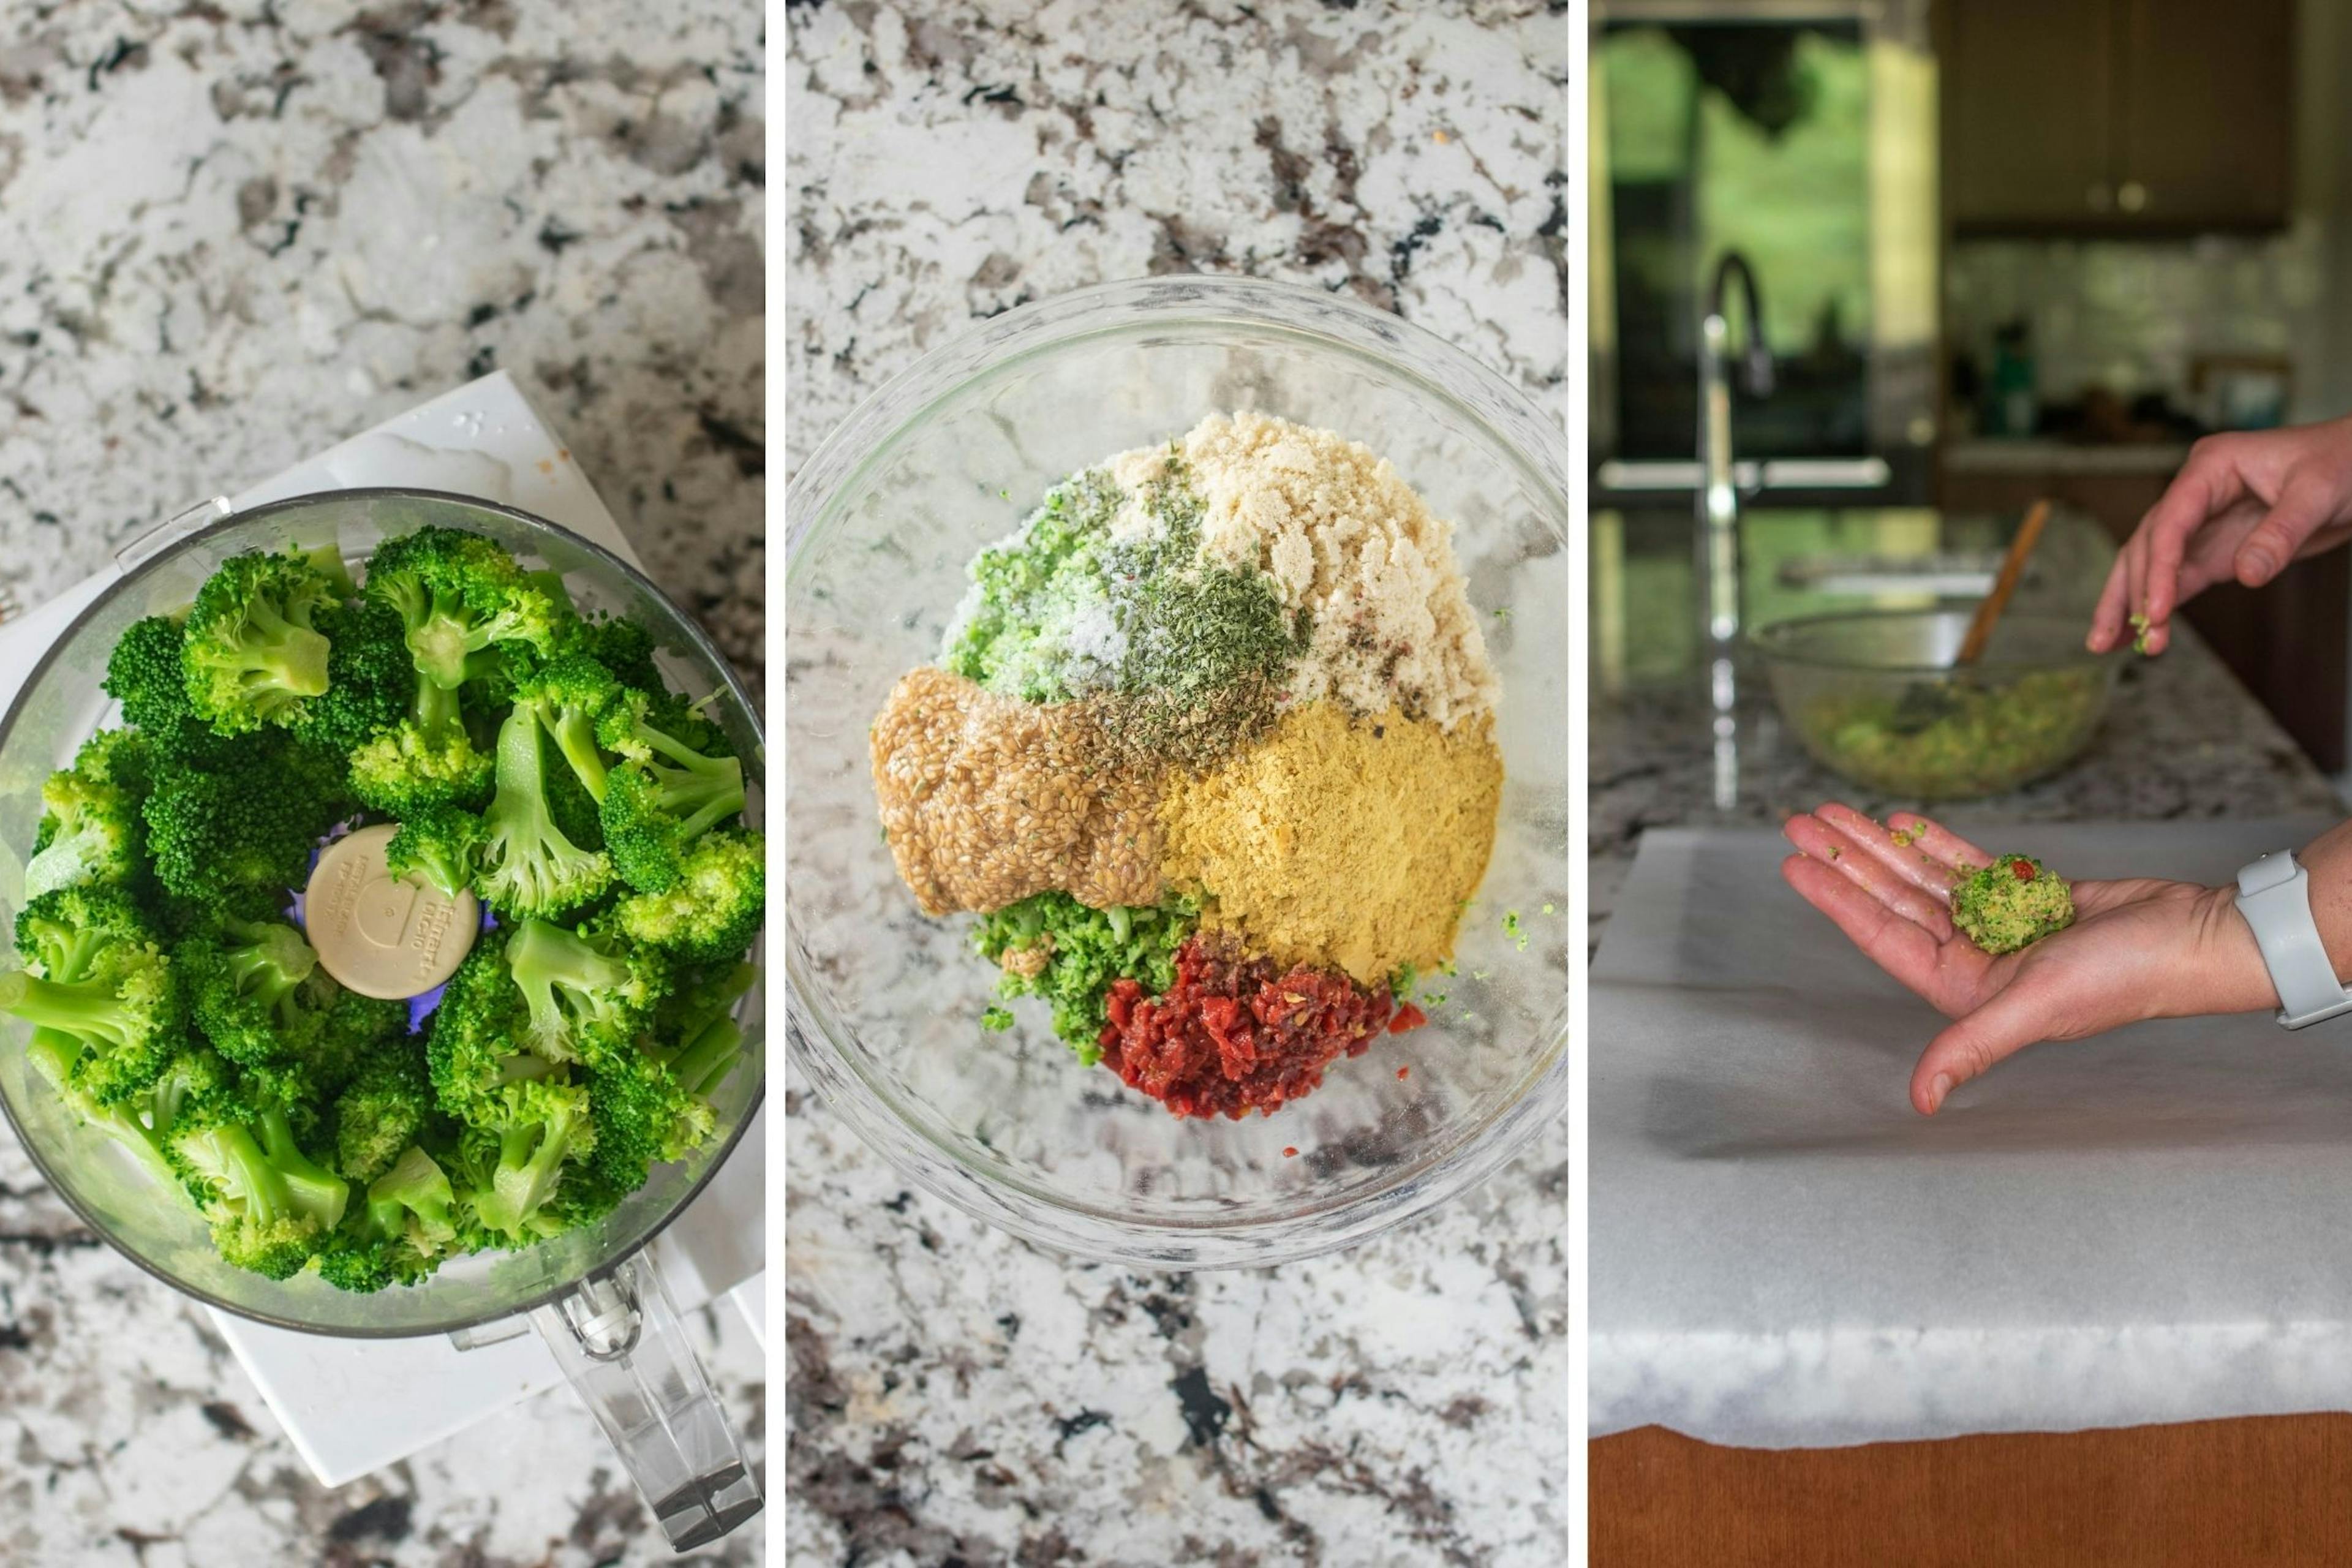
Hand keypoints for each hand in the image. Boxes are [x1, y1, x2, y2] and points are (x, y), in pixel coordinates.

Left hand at [1779, 805, 2271, 1113]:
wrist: (2193, 937)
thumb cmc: (2126, 979)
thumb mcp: (2034, 1009)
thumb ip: (1970, 1050)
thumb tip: (1921, 1101)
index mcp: (1965, 991)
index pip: (1882, 936)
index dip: (1836, 899)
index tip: (1796, 864)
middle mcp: (1974, 960)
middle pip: (1892, 901)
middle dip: (1846, 861)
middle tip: (1801, 822)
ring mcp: (1997, 927)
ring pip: (1922, 878)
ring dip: (1879, 846)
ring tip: (1833, 811)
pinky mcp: (2025, 896)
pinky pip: (1965, 865)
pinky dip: (1933, 842)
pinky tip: (1898, 821)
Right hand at [2088, 415, 2351, 655]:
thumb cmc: (2344, 463)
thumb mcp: (2318, 493)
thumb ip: (2279, 533)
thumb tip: (2246, 575)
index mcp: (2211, 467)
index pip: (2170, 521)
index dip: (2159, 567)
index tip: (2157, 609)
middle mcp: (2196, 493)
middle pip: (2146, 544)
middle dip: (2131, 592)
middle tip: (2124, 636)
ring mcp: (2203, 522)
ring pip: (2151, 564)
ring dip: (2131, 603)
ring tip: (2107, 643)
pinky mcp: (2216, 547)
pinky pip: (2179, 579)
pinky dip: (2159, 606)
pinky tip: (2142, 633)